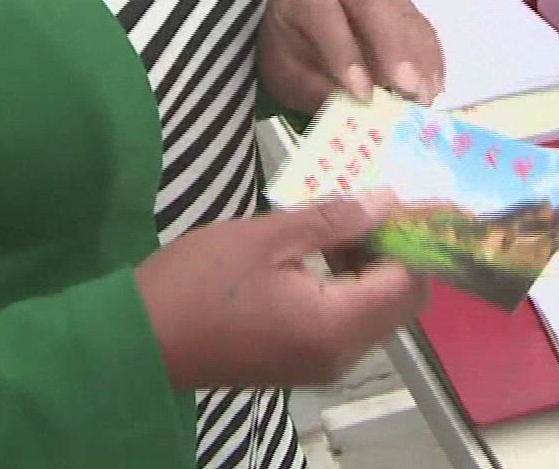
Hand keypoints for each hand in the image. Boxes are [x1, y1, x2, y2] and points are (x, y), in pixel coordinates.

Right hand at [135, 195, 431, 388]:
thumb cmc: (196, 284)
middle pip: (404, 301)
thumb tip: (387, 201)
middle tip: (378, 204)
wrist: (140, 340)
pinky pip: (352, 321)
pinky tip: (326, 249)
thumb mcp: (266, 237)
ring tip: (347, 219)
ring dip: (377, 266)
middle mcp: (342, 353)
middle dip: (401, 251)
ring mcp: (324, 362)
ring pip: (380, 312)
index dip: (418, 236)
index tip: (415, 195)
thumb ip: (332, 219)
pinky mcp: (305, 361)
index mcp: (336, 324)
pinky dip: (353, 285)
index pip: (409, 281)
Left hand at [259, 0, 442, 115]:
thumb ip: (313, 86)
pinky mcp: (401, 0)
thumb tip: (354, 110)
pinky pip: (421, 25)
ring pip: (404, 13)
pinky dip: (430, 56)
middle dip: (396, 49)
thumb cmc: (289, 44)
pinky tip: (434, 84)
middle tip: (409, 88)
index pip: (325, 15)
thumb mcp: (284, 69)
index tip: (363, 94)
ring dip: (420, 56)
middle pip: (374, 5)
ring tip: (425, 94)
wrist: (295, 15)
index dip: (345, 55)